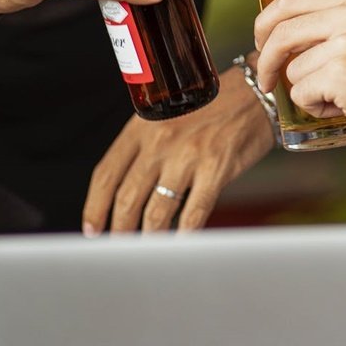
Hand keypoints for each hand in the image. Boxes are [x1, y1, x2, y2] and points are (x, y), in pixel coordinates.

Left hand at [82, 61, 275, 232]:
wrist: (254, 93)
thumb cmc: (210, 106)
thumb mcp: (166, 116)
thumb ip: (145, 148)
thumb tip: (127, 191)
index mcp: (142, 127)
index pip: (106, 174)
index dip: (94, 207)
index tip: (92, 228)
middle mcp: (160, 141)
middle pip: (127, 198)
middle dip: (119, 230)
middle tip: (118, 247)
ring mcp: (187, 156)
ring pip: (156, 212)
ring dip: (148, 239)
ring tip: (146, 252)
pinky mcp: (215, 169)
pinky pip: (193, 213)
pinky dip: (184, 236)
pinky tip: (180, 245)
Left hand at [253, 0, 345, 167]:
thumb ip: (340, 25)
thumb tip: (285, 33)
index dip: (266, 21)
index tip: (262, 40)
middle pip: (281, 29)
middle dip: (265, 56)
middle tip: (266, 78)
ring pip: (292, 68)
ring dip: (306, 91)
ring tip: (341, 99)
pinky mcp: (341, 73)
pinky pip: (302, 93)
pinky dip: (316, 108)